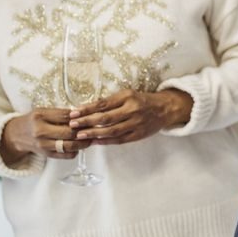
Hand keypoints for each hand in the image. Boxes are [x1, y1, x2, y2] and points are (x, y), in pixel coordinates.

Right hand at [2, 108, 88, 161]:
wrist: (17, 135)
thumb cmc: (33, 121)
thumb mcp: (42, 111)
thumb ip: (59, 113)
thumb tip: (81, 114)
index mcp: (40, 117)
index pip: (65, 116)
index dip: (79, 116)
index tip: (89, 115)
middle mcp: (40, 131)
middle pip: (68, 132)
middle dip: (84, 130)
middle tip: (94, 128)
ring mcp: (43, 145)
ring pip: (69, 145)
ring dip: (83, 143)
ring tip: (91, 138)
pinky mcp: (46, 154)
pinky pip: (65, 155)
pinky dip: (75, 151)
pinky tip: (80, 146)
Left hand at [69, 89, 192, 145]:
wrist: (165, 109)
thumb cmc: (143, 100)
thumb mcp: (128, 94)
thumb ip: (111, 102)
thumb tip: (88, 109)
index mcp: (128, 97)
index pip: (103, 104)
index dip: (87, 109)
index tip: (74, 112)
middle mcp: (132, 110)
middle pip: (105, 118)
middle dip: (87, 122)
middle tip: (73, 124)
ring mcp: (136, 124)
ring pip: (111, 130)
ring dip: (94, 133)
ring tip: (80, 135)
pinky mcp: (138, 135)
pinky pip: (119, 139)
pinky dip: (106, 141)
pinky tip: (95, 141)